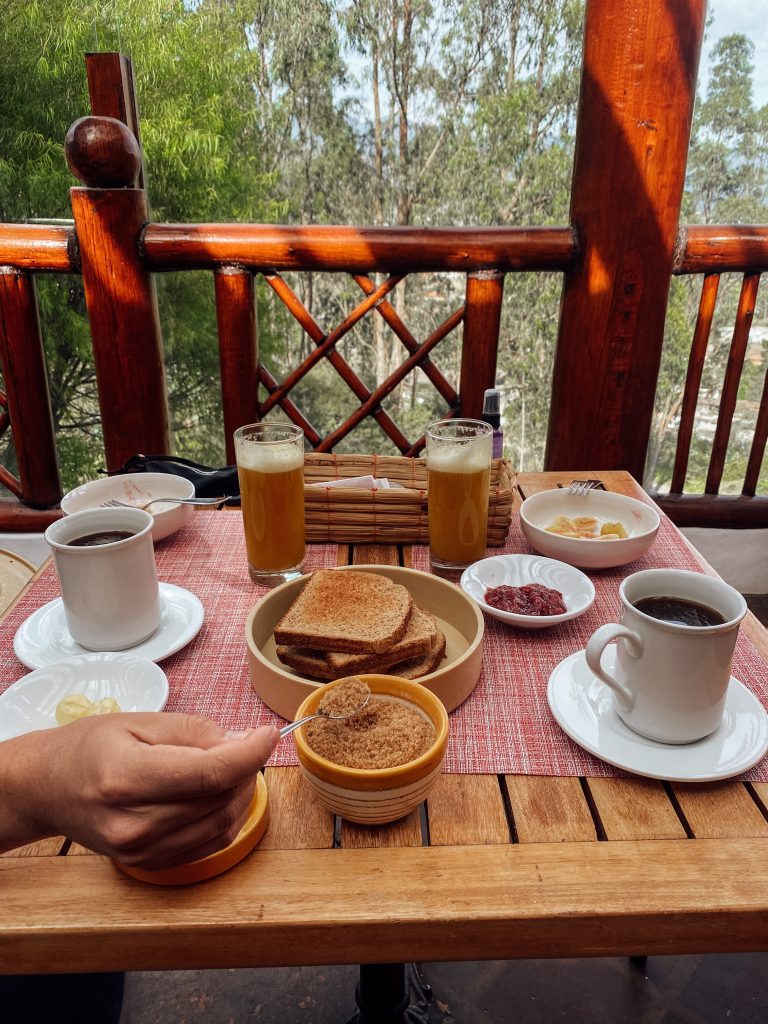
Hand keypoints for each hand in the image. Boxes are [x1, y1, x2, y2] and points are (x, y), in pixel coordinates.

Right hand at [0, 713, 279, 868]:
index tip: (269, 735)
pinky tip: (218, 793)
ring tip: (232, 767)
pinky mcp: (149, 864)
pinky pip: (209, 844)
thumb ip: (194, 732)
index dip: (250, 754)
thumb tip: (243, 742)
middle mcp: (133, 823)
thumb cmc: (89, 747)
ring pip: (222, 825)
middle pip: (220, 800)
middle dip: (246, 769)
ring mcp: (140, 851)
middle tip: (245, 745)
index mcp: (126, 778)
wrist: (47, 788)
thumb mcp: (139, 722)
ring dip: (241, 794)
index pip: (210, 774)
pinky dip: (226, 816)